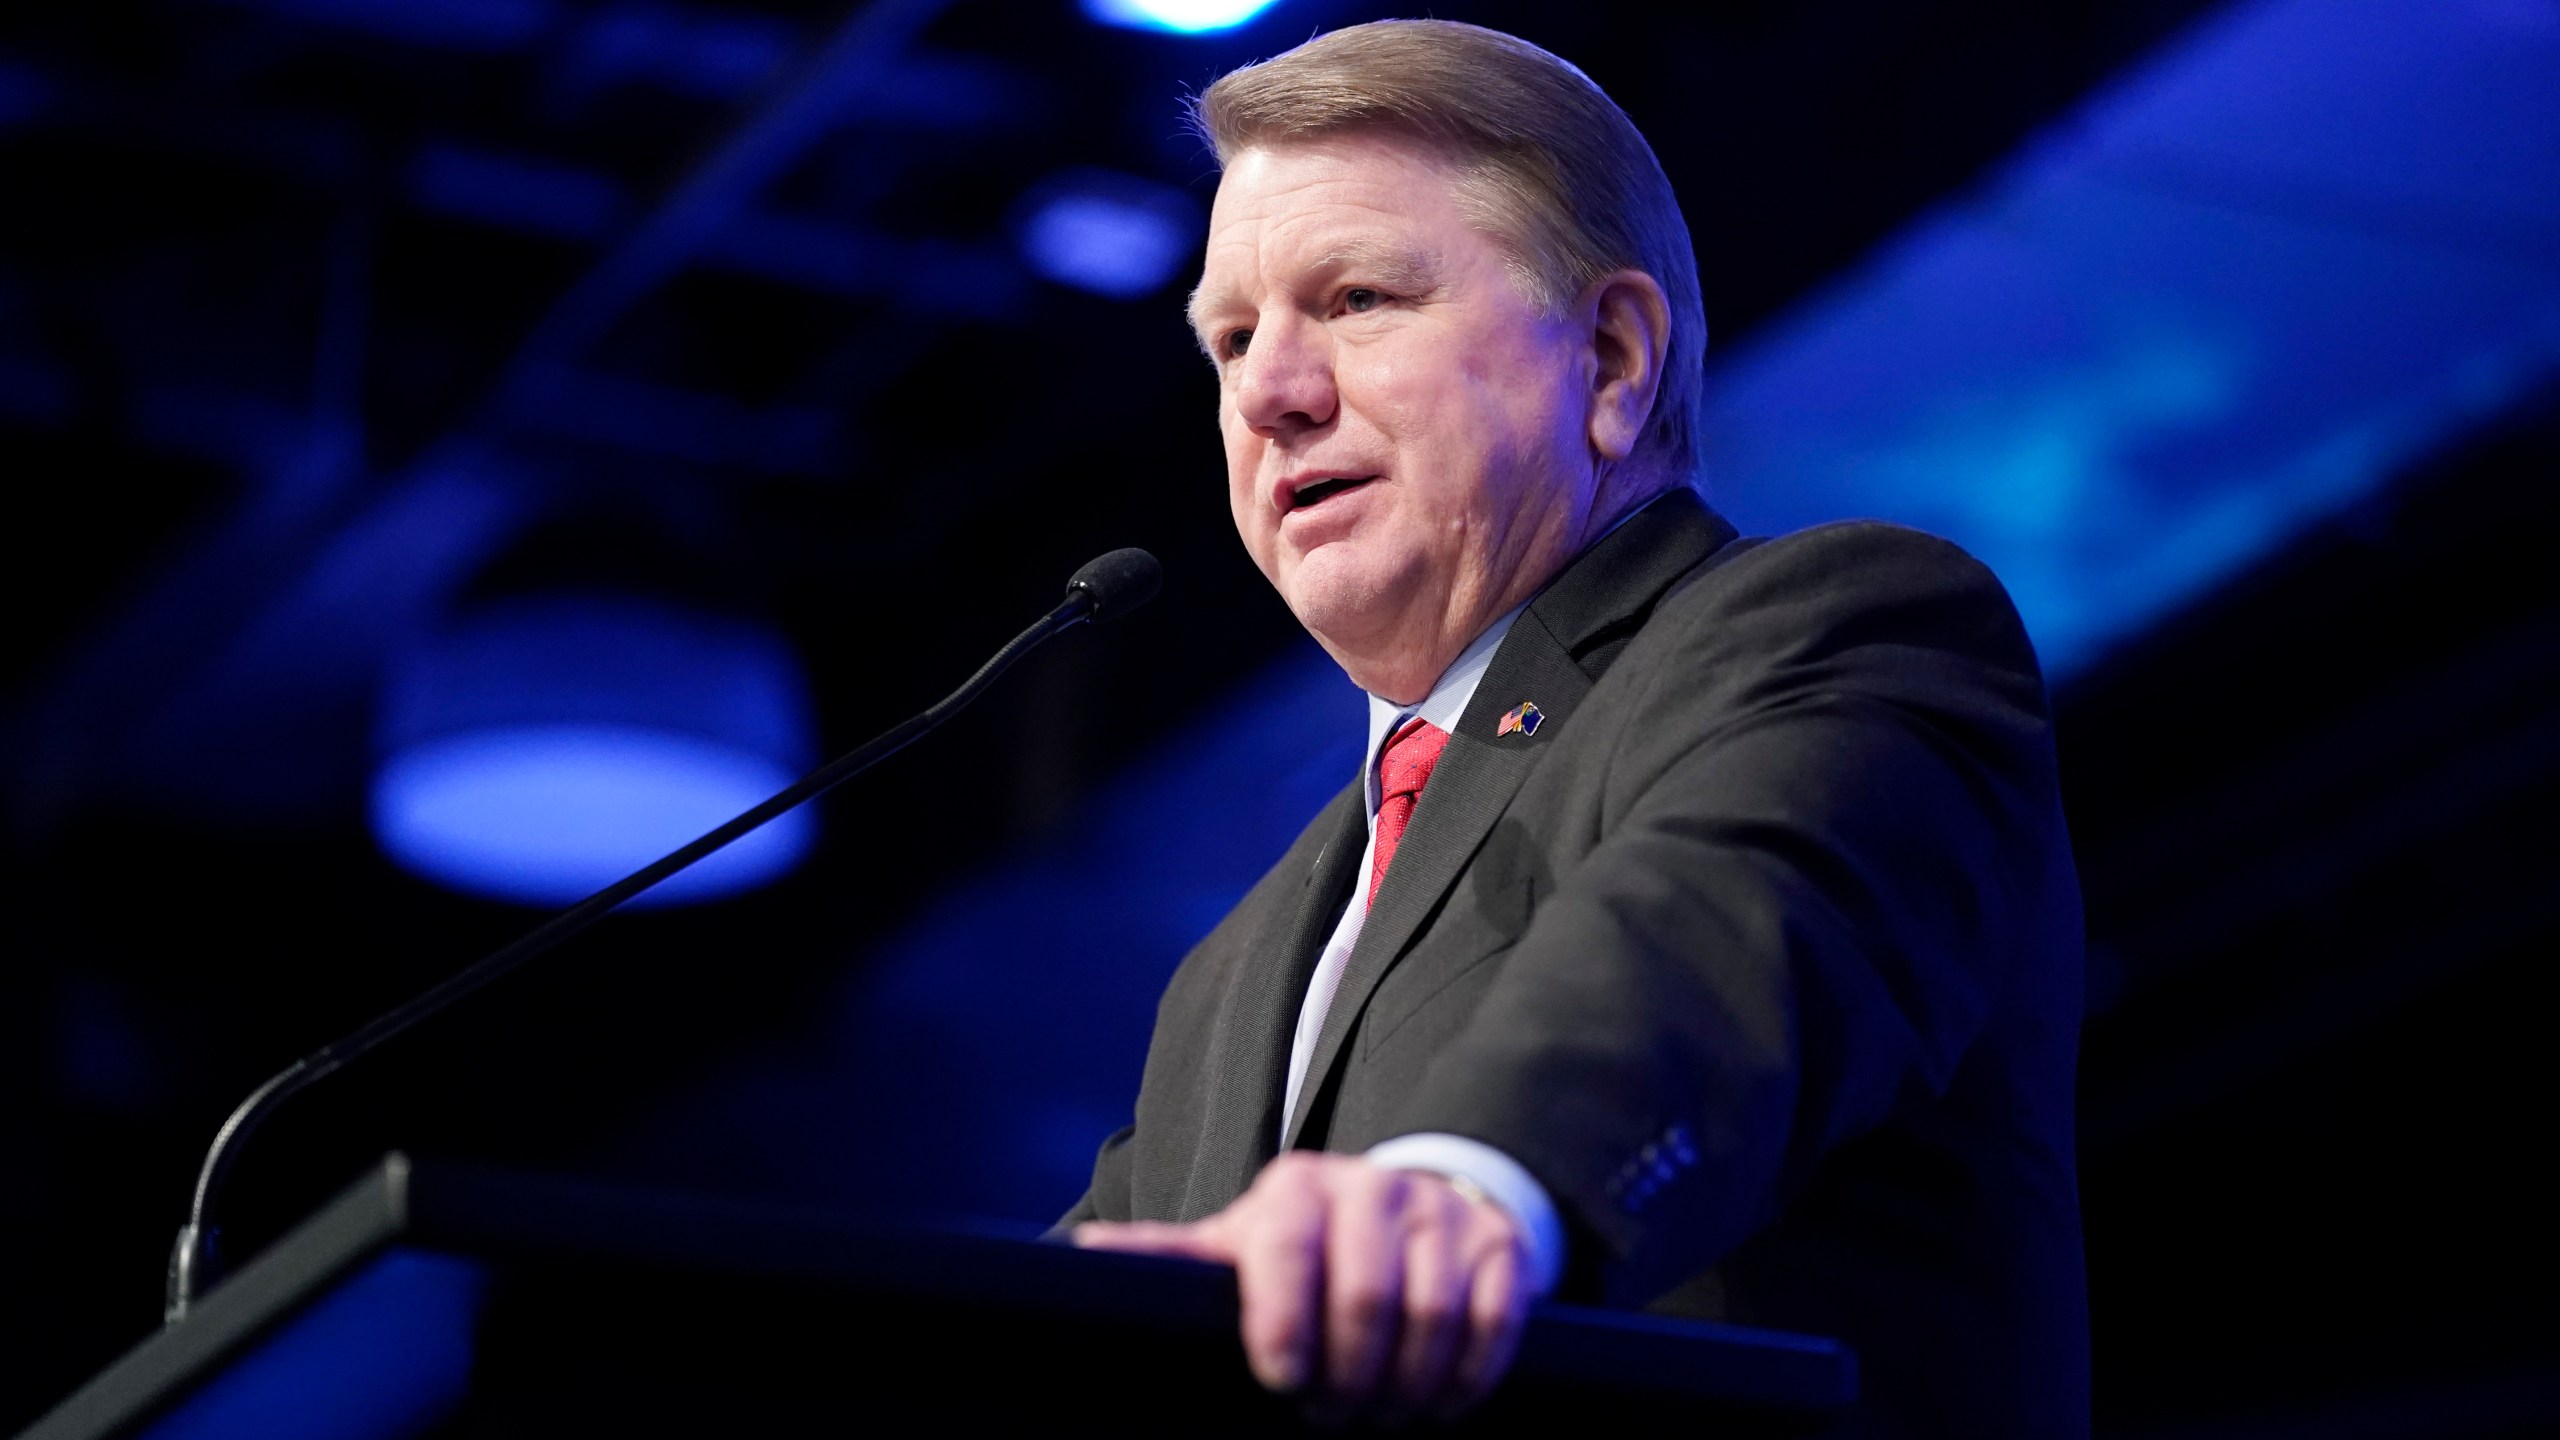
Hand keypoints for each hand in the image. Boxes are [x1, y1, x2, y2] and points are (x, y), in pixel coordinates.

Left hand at [1074, 1152, 1531, 1422]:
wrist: (1417, 1205)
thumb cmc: (1308, 1244)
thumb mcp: (1240, 1242)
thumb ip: (1173, 1256)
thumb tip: (1076, 1256)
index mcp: (1297, 1191)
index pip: (1288, 1251)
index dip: (1285, 1322)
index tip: (1283, 1380)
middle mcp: (1372, 1189)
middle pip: (1368, 1295)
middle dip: (1351, 1376)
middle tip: (1335, 1416)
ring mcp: (1440, 1214)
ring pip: (1432, 1314)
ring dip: (1408, 1386)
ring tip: (1384, 1415)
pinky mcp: (1498, 1244)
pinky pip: (1493, 1319)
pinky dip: (1467, 1375)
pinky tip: (1441, 1401)